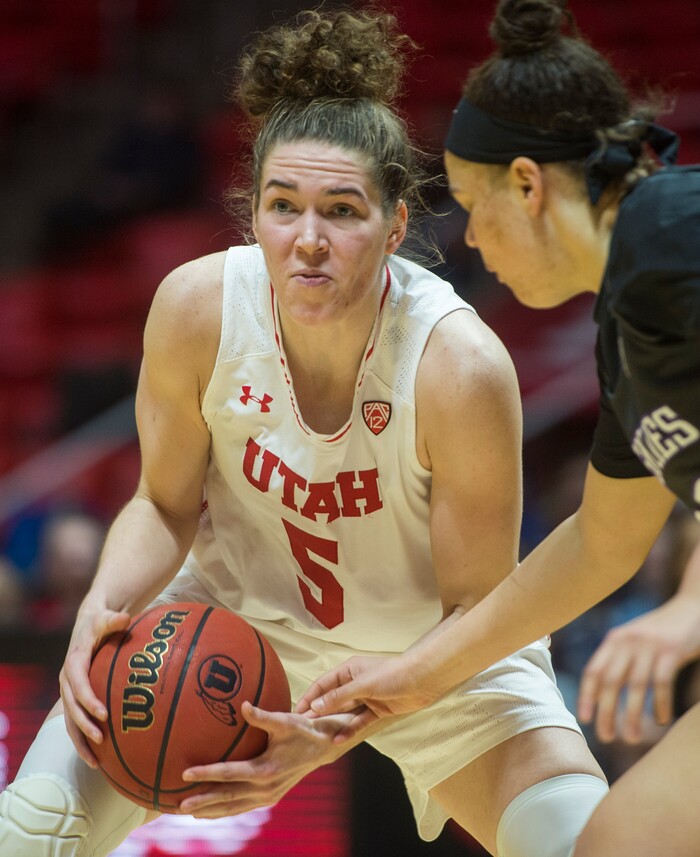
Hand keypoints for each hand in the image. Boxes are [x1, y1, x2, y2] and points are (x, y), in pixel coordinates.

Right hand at [58, 605, 130, 766]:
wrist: (88, 625)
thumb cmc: (100, 622)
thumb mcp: (105, 618)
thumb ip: (113, 619)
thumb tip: (125, 617)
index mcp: (74, 662)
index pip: (78, 685)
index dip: (88, 700)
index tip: (103, 713)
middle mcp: (68, 680)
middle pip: (72, 707)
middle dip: (84, 725)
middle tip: (102, 739)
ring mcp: (69, 691)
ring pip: (70, 721)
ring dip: (81, 741)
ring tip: (95, 762)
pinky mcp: (75, 699)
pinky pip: (76, 723)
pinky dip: (83, 741)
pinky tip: (97, 759)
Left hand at [178, 702, 350, 817]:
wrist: (323, 748)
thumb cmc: (302, 730)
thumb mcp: (285, 720)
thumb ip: (262, 716)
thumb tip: (243, 705)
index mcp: (266, 769)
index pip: (230, 774)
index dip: (207, 774)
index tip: (186, 773)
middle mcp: (265, 788)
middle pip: (227, 798)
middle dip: (202, 802)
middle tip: (177, 805)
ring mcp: (267, 797)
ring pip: (233, 807)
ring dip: (210, 810)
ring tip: (187, 811)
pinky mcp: (269, 798)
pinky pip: (241, 807)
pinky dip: (224, 810)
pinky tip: (210, 810)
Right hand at [295, 652, 438, 742]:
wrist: (423, 680)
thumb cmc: (393, 674)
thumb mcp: (362, 684)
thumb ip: (339, 696)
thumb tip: (316, 706)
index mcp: (349, 671)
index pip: (323, 684)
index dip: (310, 698)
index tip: (296, 713)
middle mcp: (355, 684)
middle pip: (332, 700)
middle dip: (318, 713)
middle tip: (303, 729)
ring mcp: (366, 698)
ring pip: (345, 713)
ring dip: (333, 724)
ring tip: (318, 738)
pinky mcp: (377, 710)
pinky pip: (359, 722)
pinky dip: (350, 730)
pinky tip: (339, 740)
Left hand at [578, 594, 699, 742]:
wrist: (692, 607)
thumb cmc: (661, 631)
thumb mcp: (634, 639)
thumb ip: (620, 659)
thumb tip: (602, 695)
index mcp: (614, 640)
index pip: (593, 671)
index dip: (586, 696)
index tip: (584, 720)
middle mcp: (627, 641)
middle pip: (610, 682)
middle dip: (606, 712)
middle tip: (607, 738)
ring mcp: (649, 645)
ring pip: (635, 686)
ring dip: (631, 715)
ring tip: (631, 738)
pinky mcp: (671, 650)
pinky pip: (662, 683)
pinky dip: (660, 704)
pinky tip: (661, 720)